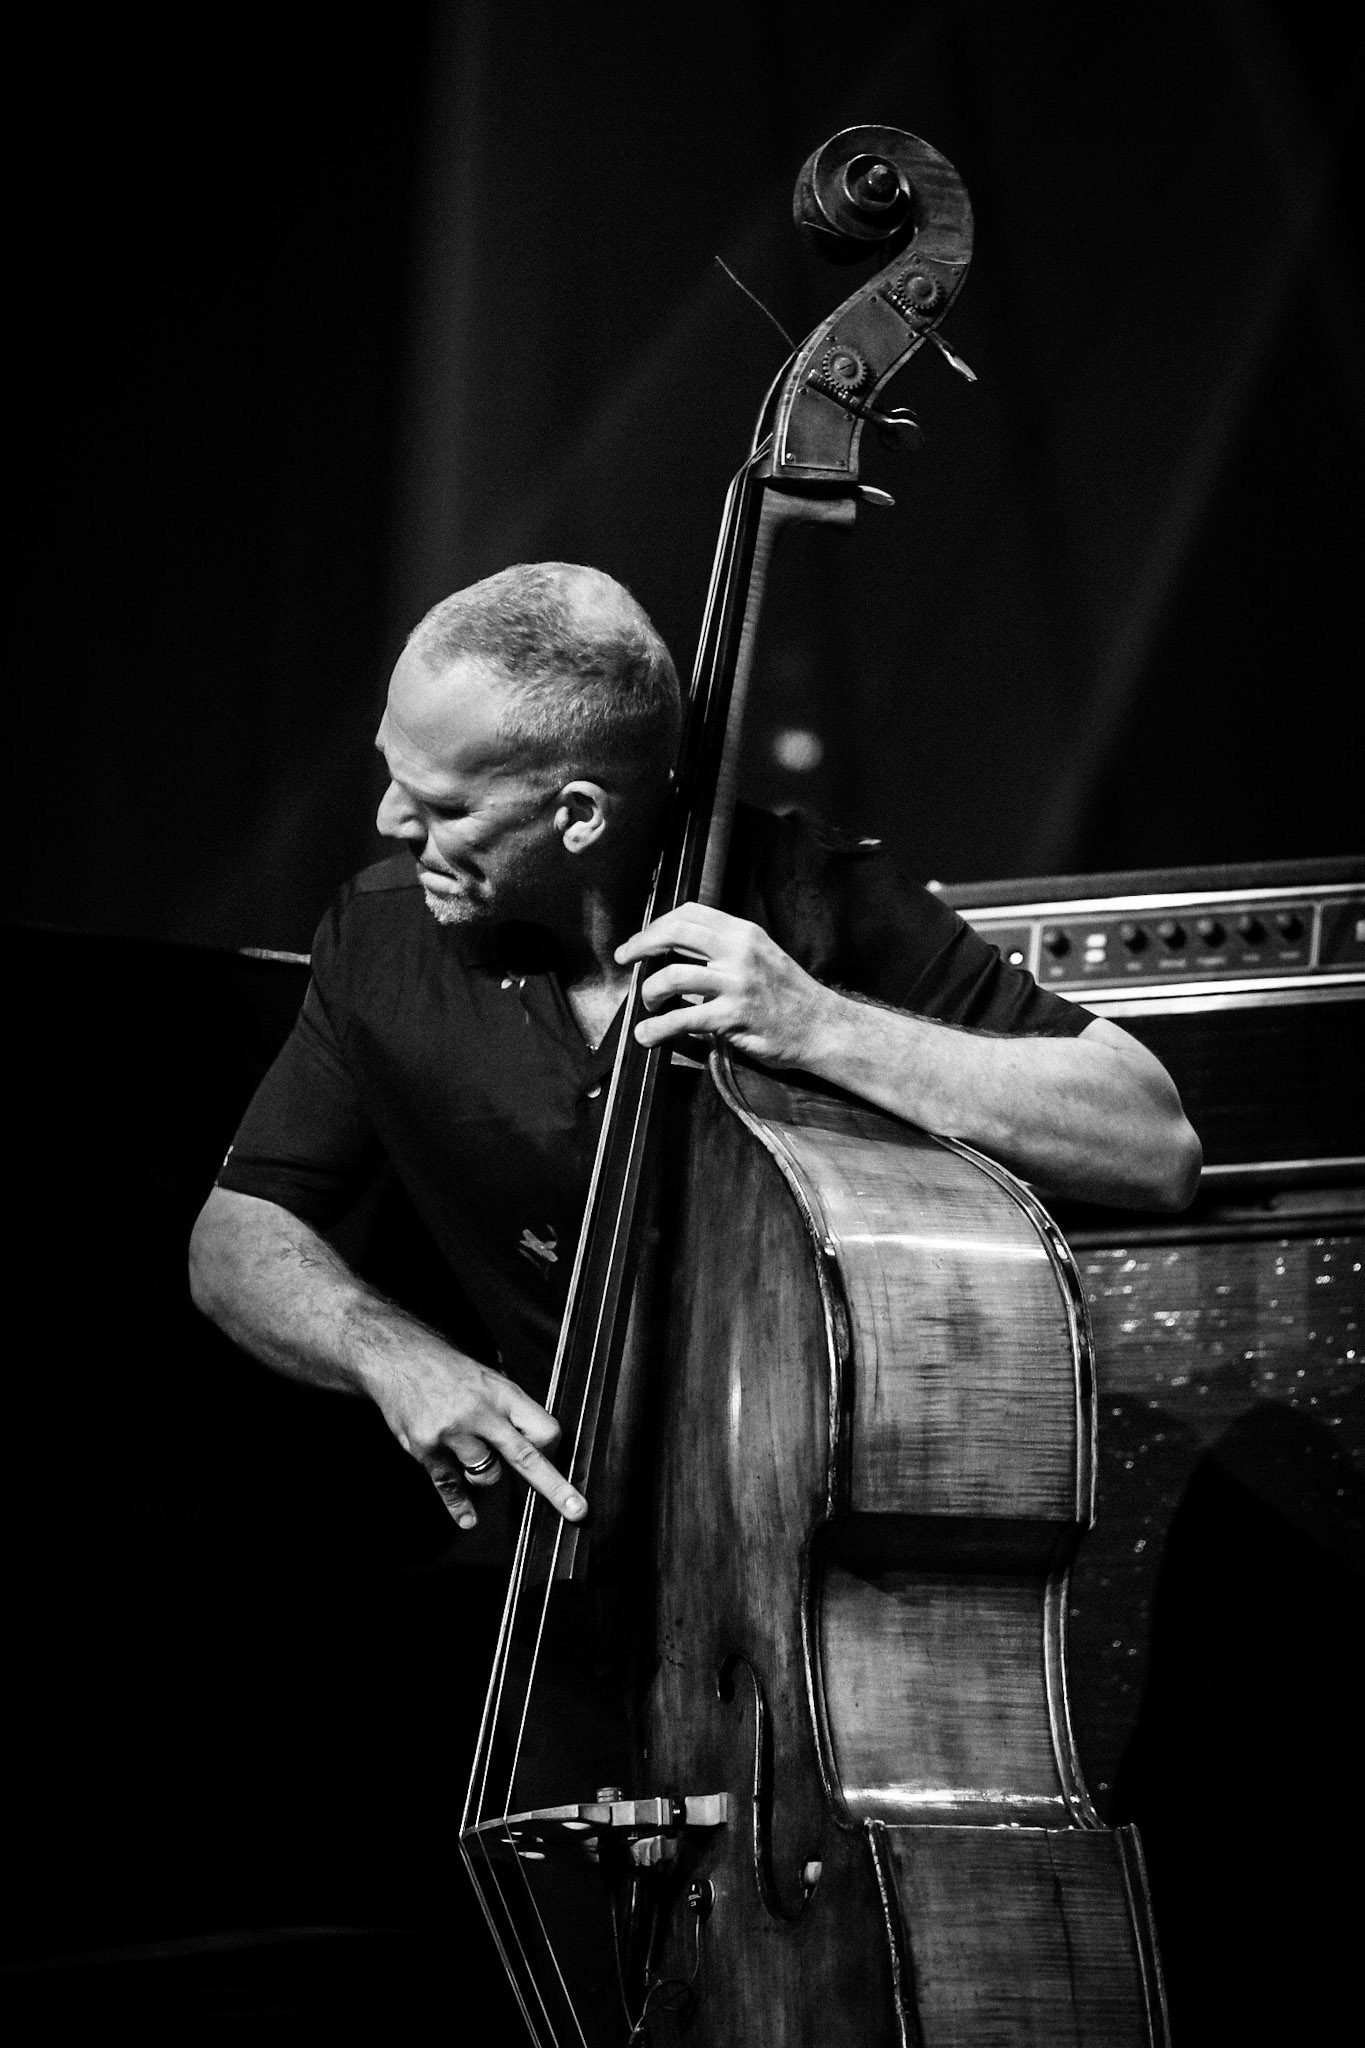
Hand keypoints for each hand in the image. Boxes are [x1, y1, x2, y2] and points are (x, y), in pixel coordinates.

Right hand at [365, 1334, 586, 1532]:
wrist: (400, 1358)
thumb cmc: (452, 1372)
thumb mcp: (490, 1380)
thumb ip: (512, 1413)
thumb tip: (539, 1451)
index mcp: (503, 1393)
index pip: (545, 1429)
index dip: (552, 1449)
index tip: (550, 1456)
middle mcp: (481, 1413)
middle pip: (526, 1458)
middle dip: (554, 1486)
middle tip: (577, 1510)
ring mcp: (453, 1433)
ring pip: (488, 1476)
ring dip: (486, 1475)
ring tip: (468, 1451)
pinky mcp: (427, 1449)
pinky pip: (450, 1486)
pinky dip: (460, 1506)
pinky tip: (469, 1518)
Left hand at [614, 903, 831, 1066]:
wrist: (821, 1027)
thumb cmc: (788, 995)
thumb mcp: (761, 956)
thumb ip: (725, 949)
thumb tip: (677, 950)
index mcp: (743, 933)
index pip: (691, 913)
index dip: (658, 923)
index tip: (642, 939)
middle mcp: (739, 952)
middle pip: (676, 933)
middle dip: (641, 945)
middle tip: (624, 958)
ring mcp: (736, 984)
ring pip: (673, 976)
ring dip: (650, 991)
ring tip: (649, 1004)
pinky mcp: (733, 1017)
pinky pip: (683, 1019)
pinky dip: (657, 1027)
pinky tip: (647, 1034)